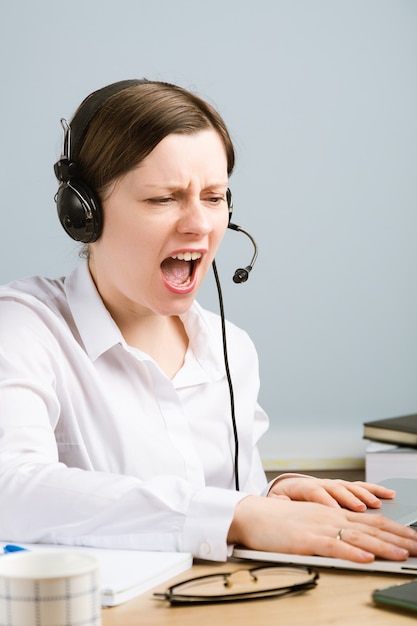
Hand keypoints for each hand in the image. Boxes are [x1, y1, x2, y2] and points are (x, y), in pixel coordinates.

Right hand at [228, 495, 416, 562]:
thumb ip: (332, 528)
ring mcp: (319, 527)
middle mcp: (331, 517)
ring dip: (382, 547)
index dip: (396, 531)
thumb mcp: (311, 520)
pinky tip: (365, 558)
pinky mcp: (306, 540)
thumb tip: (356, 543)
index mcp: (333, 513)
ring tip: (402, 555)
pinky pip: (332, 546)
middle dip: (398, 538)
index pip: (372, 522)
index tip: (414, 539)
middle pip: (371, 528)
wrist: (253, 514)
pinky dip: (351, 553)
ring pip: (357, 537)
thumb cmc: (279, 521)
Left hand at [268, 476, 395, 511]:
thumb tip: (281, 505)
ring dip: (362, 495)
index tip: (334, 509)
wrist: (282, 492)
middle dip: (348, 498)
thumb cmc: (280, 501)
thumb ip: (279, 504)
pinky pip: (358, 488)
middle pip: (335, 488)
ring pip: (349, 487)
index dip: (324, 500)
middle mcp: (319, 483)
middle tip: (358, 507)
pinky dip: (373, 490)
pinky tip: (386, 494)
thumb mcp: (275, 503)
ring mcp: (331, 485)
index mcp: (300, 487)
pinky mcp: (341, 490)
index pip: (313, 491)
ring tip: (374, 503)